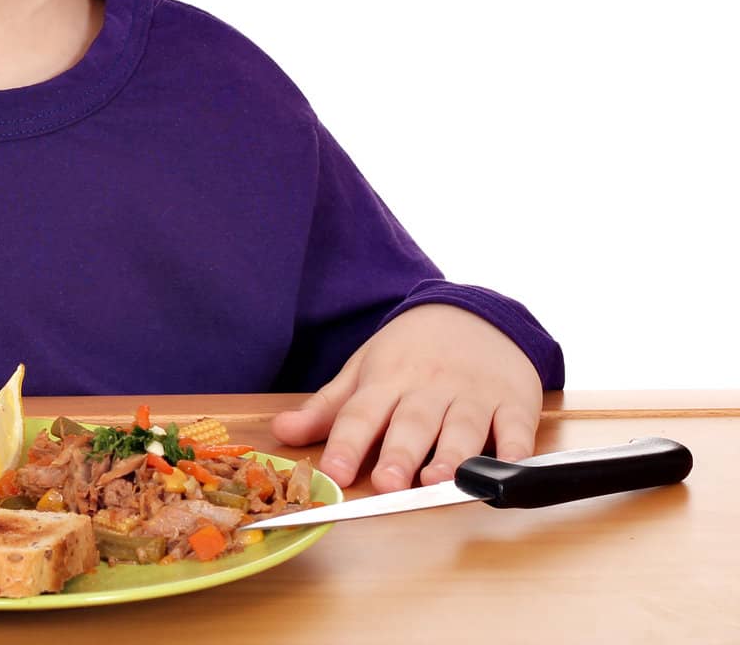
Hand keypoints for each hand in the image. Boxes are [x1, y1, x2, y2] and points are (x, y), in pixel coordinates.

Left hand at [268, 303, 541, 493]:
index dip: (346, 444)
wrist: (475, 313)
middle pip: (412, 423)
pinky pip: (516, 427)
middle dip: (400, 454)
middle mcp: (429, 387)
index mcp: (387, 379)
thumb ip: (326, 408)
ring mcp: (474, 393)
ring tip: (437, 483)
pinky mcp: (514, 401)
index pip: (362, 413)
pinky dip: (515, 450)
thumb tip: (281, 432)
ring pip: (462, 427)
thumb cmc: (411, 352)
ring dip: (452, 456)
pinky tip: (508, 469)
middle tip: (387, 484)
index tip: (332, 473)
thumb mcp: (364, 369)